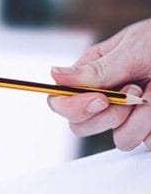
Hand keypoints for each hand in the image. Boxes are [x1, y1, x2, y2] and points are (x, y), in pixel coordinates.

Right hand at [49, 20, 150, 150]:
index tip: (101, 100)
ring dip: (144, 120)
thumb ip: (96, 69)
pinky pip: (148, 143)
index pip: (61, 101)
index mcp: (93, 73)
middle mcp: (107, 97)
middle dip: (111, 115)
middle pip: (83, 126)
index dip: (74, 106)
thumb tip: (53, 75)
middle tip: (136, 94)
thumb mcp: (134, 49)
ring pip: (121, 139)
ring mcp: (131, 115)